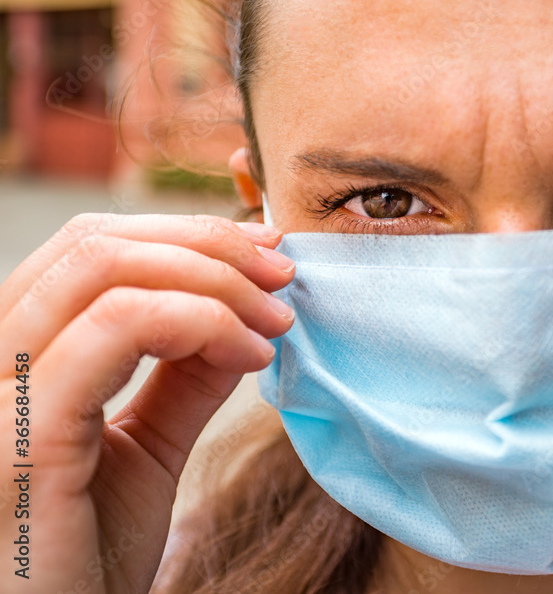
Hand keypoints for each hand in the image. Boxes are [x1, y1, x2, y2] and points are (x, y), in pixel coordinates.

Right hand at [0, 214, 295, 592]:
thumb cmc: (84, 558)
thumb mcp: (147, 450)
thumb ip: (183, 378)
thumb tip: (241, 313)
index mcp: (13, 360)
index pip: (87, 249)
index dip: (185, 236)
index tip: (266, 255)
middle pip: (94, 243)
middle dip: (208, 244)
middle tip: (283, 274)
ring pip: (101, 268)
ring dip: (213, 278)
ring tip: (275, 320)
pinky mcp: (18, 438)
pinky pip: (114, 330)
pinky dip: (200, 321)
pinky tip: (250, 355)